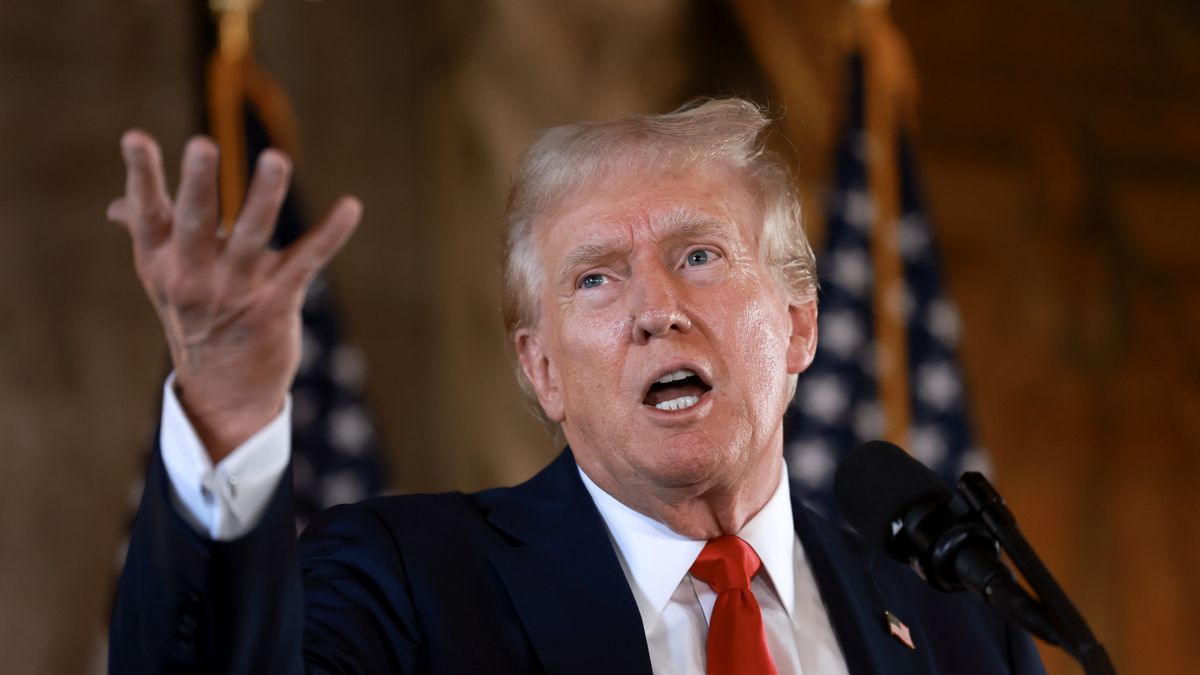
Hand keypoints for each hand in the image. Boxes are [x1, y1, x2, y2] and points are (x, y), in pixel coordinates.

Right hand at [108, 131, 360, 461]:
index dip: (141, 175)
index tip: (135, 138)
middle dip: (200, 184)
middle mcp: (193, 275)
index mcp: (160, 260)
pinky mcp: (276, 303)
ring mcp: (236, 290)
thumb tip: (116, 207)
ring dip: (265, 197)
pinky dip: (330, 233)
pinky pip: (306, 261)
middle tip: (203, 144)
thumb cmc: (196, 318)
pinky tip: (350, 206)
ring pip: (252, 236)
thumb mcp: (164, 280)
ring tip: (276, 159)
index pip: (147, 213)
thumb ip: (150, 235)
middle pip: (195, 221)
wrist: (224, 392)